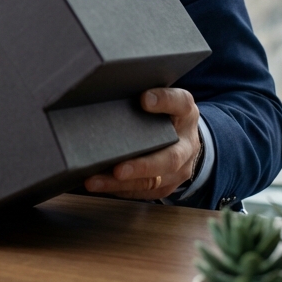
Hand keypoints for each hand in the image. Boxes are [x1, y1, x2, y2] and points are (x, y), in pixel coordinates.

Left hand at [83, 88, 200, 199]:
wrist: (187, 140)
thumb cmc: (167, 115)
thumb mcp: (163, 98)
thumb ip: (149, 93)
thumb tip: (122, 89)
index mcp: (186, 113)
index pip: (180, 103)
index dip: (164, 100)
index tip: (144, 98)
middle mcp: (187, 145)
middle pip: (169, 158)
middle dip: (141, 166)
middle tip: (118, 169)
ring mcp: (179, 170)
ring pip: (152, 182)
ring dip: (121, 184)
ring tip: (94, 181)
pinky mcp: (166, 186)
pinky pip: (143, 193)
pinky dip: (120, 191)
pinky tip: (99, 186)